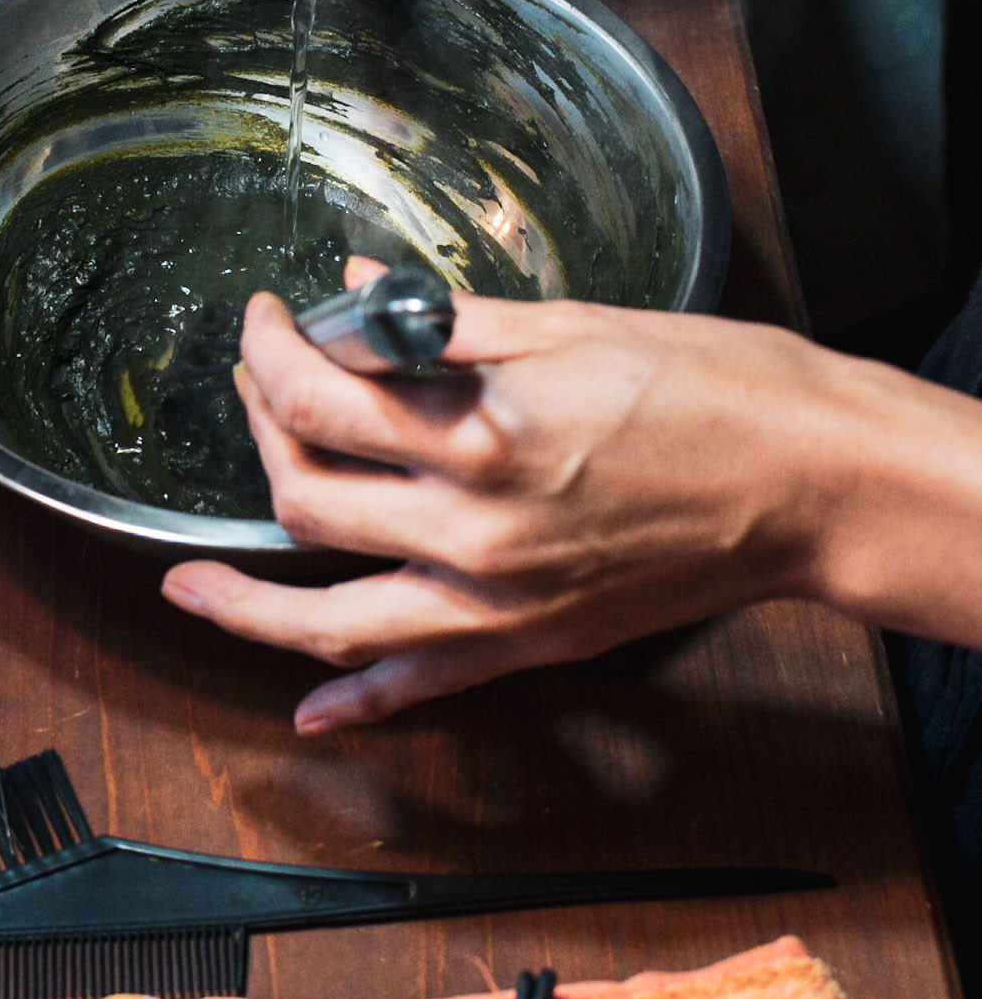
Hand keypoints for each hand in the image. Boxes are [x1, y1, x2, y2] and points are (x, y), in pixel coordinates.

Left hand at [162, 261, 981, 731]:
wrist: (812, 481)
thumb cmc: (715, 389)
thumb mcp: (570, 326)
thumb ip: (446, 320)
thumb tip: (360, 291)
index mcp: (484, 436)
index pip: (322, 401)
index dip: (270, 354)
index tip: (266, 323)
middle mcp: (477, 531)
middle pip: (309, 500)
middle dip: (262, 434)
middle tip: (262, 388)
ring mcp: (502, 603)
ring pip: (334, 619)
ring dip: (248, 608)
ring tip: (186, 589)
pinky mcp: (534, 643)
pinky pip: (425, 684)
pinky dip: (361, 700)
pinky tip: (311, 707)